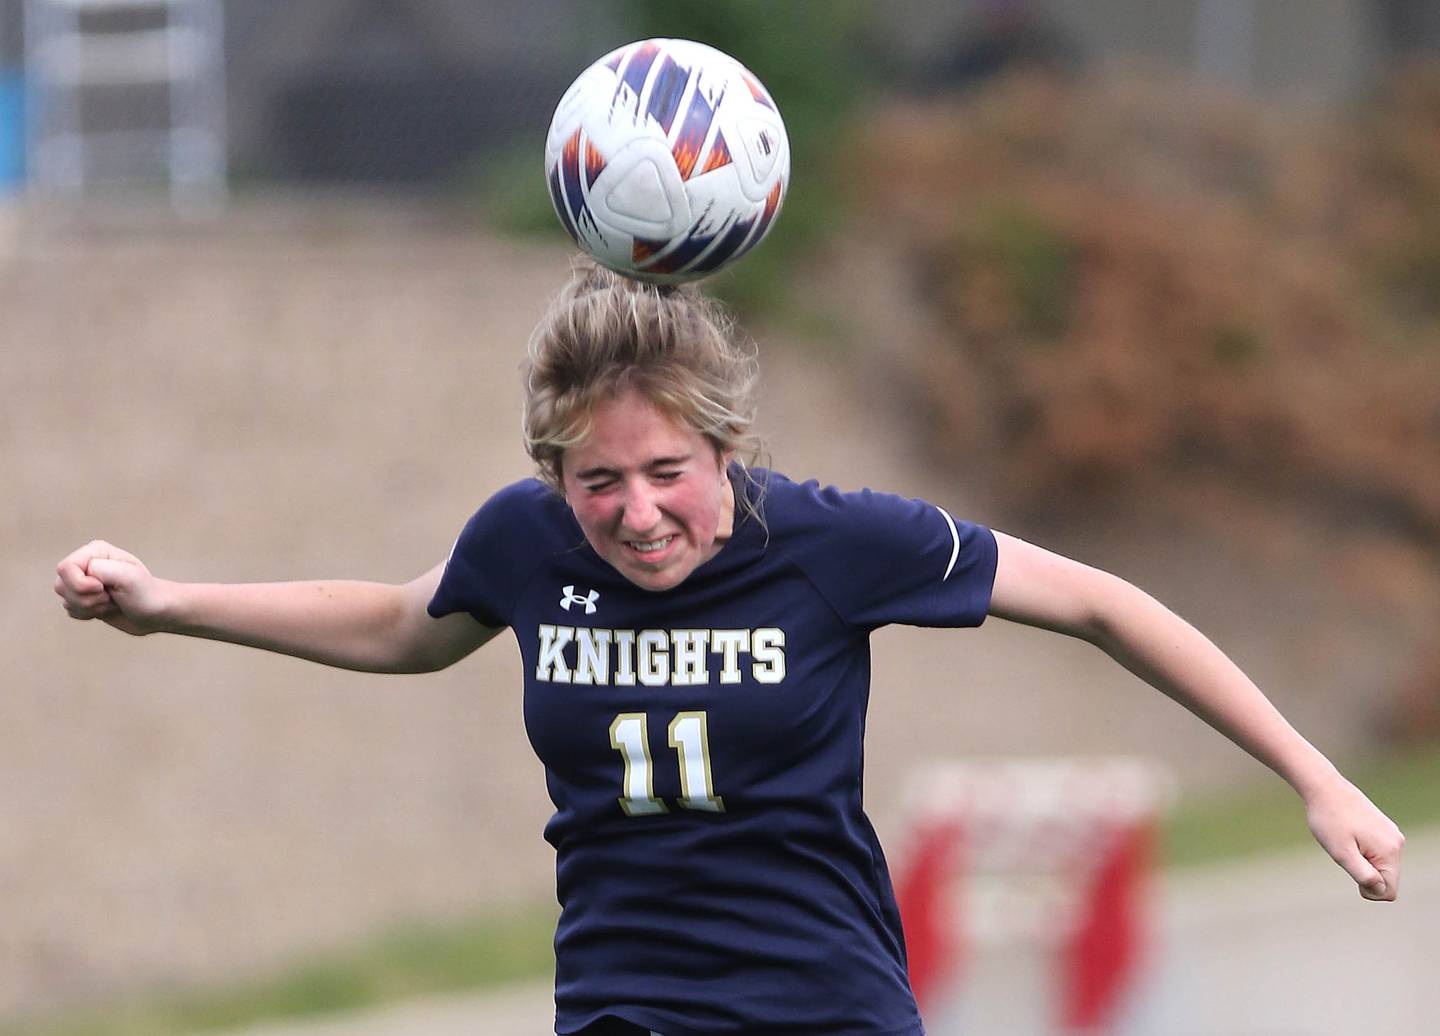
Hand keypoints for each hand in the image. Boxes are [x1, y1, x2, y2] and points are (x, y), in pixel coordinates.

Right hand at [54, 540, 170, 635]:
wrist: (156, 613)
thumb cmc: (146, 593)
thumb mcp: (128, 577)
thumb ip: (100, 569)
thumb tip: (83, 573)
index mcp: (94, 551)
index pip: (65, 567)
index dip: (80, 584)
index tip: (103, 588)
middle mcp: (85, 564)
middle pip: (61, 585)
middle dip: (86, 599)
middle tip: (110, 597)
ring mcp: (83, 582)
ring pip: (65, 600)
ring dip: (89, 608)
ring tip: (111, 602)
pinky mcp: (84, 598)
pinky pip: (71, 610)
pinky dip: (88, 614)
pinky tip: (106, 609)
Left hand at [1304, 774, 1404, 900]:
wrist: (1324, 787)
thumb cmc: (1329, 820)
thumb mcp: (1341, 853)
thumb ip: (1363, 875)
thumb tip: (1380, 889)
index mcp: (1390, 851)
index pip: (1388, 891)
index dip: (1367, 889)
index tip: (1348, 867)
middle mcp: (1397, 843)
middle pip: (1386, 879)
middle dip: (1364, 874)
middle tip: (1345, 853)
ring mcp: (1391, 834)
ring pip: (1381, 866)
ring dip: (1362, 862)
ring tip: (1346, 843)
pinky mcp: (1383, 828)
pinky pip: (1377, 853)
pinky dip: (1362, 852)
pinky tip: (1348, 836)